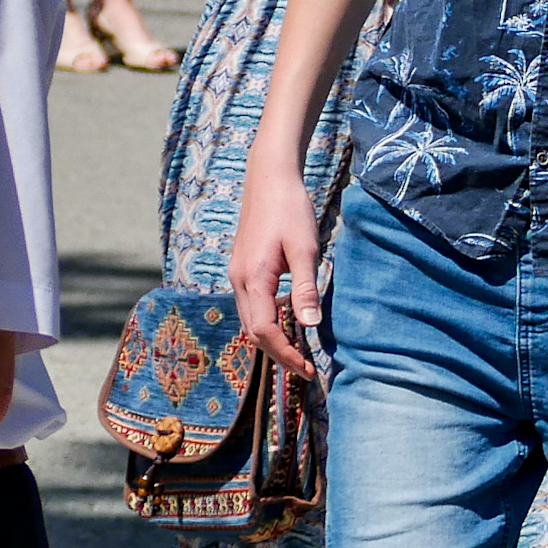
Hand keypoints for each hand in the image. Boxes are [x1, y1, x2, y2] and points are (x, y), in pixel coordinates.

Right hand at [228, 163, 328, 380]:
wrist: (269, 179)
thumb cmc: (290, 209)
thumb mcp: (305, 248)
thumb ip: (305, 288)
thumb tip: (310, 326)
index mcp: (253, 279)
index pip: (265, 331)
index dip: (285, 354)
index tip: (308, 368)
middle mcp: (239, 281)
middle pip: (253, 332)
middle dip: (278, 354)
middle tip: (305, 368)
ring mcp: (237, 275)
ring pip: (250, 320)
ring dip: (272, 339)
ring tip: (299, 351)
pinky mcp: (242, 268)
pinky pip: (252, 305)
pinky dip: (268, 321)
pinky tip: (290, 320)